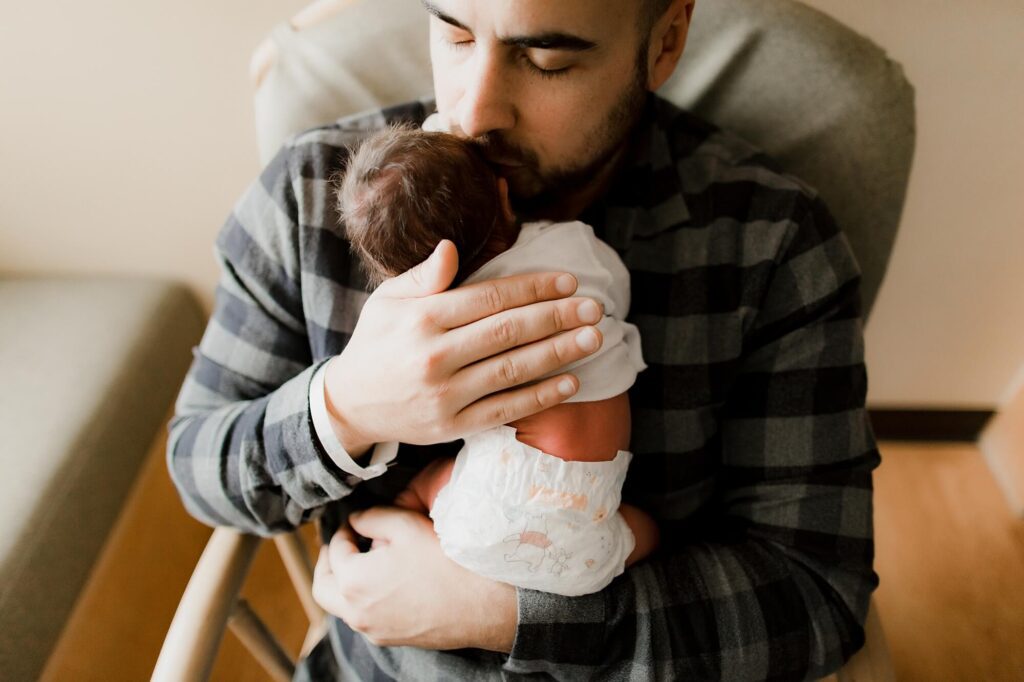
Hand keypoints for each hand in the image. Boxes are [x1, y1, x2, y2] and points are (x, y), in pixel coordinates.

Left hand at [312, 506, 517, 651]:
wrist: (478, 604)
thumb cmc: (443, 561)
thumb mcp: (404, 524)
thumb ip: (370, 517)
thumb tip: (355, 520)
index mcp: (353, 580)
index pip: (335, 549)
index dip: (343, 530)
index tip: (355, 522)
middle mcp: (355, 611)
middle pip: (322, 587)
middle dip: (327, 563)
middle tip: (340, 544)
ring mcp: (372, 629)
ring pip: (341, 606)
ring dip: (343, 583)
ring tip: (362, 562)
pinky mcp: (389, 638)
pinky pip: (363, 618)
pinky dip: (362, 599)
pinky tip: (383, 584)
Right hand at [324, 239, 603, 454]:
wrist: (349, 405)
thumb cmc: (376, 343)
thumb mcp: (387, 300)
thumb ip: (423, 276)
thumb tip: (451, 248)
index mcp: (422, 318)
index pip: (489, 298)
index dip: (533, 288)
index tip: (569, 281)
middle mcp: (435, 356)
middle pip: (508, 332)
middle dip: (556, 317)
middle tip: (594, 308)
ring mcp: (445, 395)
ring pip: (512, 370)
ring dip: (558, 353)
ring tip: (593, 339)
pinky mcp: (452, 426)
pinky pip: (504, 409)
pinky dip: (540, 397)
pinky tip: (570, 382)